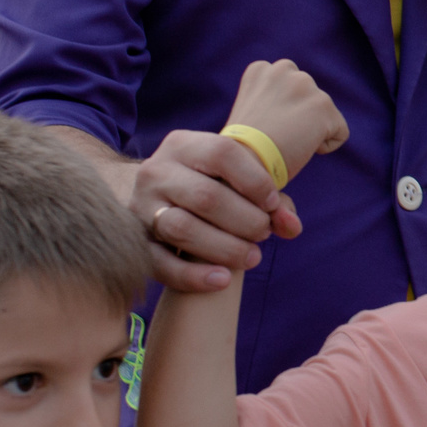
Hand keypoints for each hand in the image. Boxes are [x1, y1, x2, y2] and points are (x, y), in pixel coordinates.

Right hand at [131, 128, 298, 292]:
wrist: (166, 199)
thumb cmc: (215, 187)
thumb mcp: (240, 181)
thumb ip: (273, 201)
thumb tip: (291, 227)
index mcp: (183, 145)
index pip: (223, 153)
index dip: (255, 181)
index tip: (272, 203)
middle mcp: (156, 171)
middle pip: (206, 196)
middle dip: (245, 220)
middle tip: (263, 233)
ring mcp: (141, 206)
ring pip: (182, 228)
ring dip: (225, 247)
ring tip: (252, 257)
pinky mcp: (136, 242)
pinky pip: (159, 263)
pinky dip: (193, 277)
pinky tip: (223, 280)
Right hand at [225, 59, 348, 177]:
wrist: (244, 165)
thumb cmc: (243, 151)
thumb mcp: (251, 111)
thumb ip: (270, 99)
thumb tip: (292, 111)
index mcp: (261, 69)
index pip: (287, 85)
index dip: (281, 110)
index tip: (267, 126)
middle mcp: (283, 69)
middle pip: (308, 95)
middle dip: (300, 114)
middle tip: (279, 136)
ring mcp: (305, 85)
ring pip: (323, 112)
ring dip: (311, 129)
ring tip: (287, 142)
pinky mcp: (323, 106)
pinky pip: (340, 132)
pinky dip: (326, 145)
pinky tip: (302, 151)